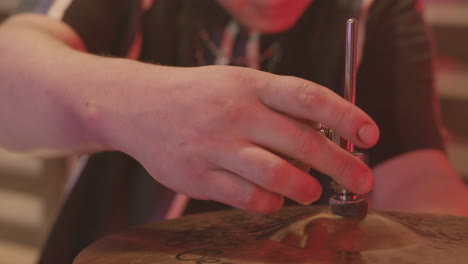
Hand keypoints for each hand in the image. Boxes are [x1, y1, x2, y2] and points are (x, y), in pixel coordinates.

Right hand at [94, 65, 378, 213]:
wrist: (139, 106)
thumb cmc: (200, 95)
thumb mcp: (238, 83)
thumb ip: (279, 107)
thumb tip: (327, 136)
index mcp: (250, 85)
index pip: (308, 97)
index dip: (346, 116)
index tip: (370, 134)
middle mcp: (234, 114)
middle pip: (301, 143)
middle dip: (341, 165)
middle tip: (364, 180)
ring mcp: (214, 147)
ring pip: (277, 175)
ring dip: (306, 187)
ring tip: (313, 190)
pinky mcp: (197, 177)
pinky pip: (247, 198)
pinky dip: (270, 202)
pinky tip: (275, 197)